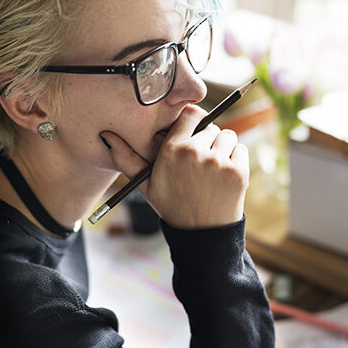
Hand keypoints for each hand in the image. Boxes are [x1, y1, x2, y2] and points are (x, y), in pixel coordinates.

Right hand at [100, 105, 249, 229]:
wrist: (200, 234)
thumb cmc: (172, 206)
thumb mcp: (145, 184)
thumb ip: (126, 158)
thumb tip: (106, 136)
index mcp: (172, 150)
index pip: (191, 113)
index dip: (194, 121)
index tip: (194, 132)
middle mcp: (195, 152)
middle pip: (211, 126)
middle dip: (207, 140)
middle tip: (201, 163)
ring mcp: (218, 162)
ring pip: (228, 136)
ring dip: (223, 148)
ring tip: (212, 170)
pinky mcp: (238, 171)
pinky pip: (241, 149)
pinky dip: (236, 159)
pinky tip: (224, 177)